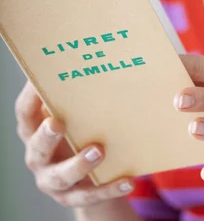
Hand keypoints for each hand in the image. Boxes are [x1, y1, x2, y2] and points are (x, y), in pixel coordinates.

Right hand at [15, 81, 134, 207]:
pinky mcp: (74, 197)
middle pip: (37, 148)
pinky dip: (109, 189)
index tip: (39, 82)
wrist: (89, 177)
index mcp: (35, 130)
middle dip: (46, 137)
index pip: (25, 113)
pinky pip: (91, 195)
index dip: (30, 97)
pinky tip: (127, 181)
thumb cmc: (79, 132)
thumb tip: (94, 58)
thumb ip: (75, 95)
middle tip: (57, 123)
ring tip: (99, 151)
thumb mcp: (73, 115)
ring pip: (61, 177)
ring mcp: (54, 180)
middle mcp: (39, 157)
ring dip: (78, 165)